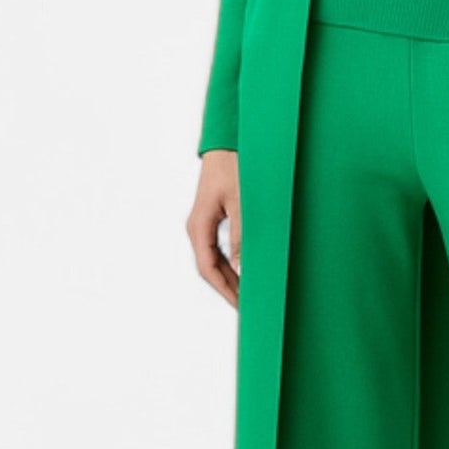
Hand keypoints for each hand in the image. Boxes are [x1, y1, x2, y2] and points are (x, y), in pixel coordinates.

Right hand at [188, 149, 241, 308]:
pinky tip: (246, 270)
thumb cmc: (233, 165)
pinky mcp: (214, 218)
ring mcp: (205, 224)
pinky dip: (233, 262)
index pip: (208, 269)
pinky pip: (220, 248)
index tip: (240, 306)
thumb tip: (242, 268)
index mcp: (199, 226)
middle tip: (249, 306)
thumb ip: (242, 236)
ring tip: (250, 293)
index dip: (225, 291)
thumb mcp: (242, 202)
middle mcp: (198, 228)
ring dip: (232, 277)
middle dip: (229, 289)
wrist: (227, 142)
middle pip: (211, 268)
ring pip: (216, 260)